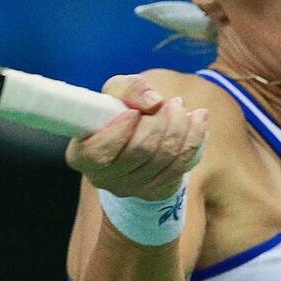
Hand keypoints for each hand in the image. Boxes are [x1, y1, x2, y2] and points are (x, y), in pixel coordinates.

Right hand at [65, 74, 207, 200]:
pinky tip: (198, 120)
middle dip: (161, 122)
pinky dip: (193, 139)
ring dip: (180, 127)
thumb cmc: (119, 112)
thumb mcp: (116, 93)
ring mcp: (132, 189)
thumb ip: (130, 89)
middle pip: (140, 151)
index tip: (134, 111)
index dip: (120, 131)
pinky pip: (181, 166)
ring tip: (181, 107)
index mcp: (83, 156)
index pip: (99, 152)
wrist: (136, 139)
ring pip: (164, 158)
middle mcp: (104, 178)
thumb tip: (153, 102)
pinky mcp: (156, 191)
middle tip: (171, 102)